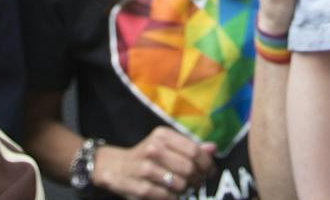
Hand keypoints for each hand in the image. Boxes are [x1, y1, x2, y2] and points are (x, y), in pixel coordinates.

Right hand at [90, 126, 215, 198]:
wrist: (115, 167)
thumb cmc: (147, 155)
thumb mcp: (165, 144)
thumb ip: (189, 146)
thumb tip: (213, 148)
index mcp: (162, 135)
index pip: (193, 150)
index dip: (206, 163)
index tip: (210, 171)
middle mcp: (153, 149)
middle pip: (188, 168)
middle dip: (198, 178)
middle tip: (198, 182)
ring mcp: (146, 169)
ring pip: (180, 184)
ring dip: (186, 189)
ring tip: (184, 187)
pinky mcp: (141, 188)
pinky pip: (169, 197)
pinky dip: (175, 198)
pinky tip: (173, 194)